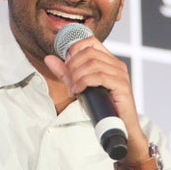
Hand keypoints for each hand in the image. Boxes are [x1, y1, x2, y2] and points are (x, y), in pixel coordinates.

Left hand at [44, 37, 147, 159]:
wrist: (120, 127)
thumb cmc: (102, 107)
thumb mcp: (80, 86)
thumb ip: (65, 73)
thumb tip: (49, 58)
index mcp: (109, 61)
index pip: (91, 41)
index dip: (74, 48)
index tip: (66, 63)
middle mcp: (117, 64)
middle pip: (89, 52)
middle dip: (72, 65)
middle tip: (68, 80)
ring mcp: (120, 74)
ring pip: (93, 64)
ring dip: (76, 76)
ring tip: (72, 89)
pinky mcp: (121, 86)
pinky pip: (99, 76)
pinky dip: (84, 82)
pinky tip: (78, 91)